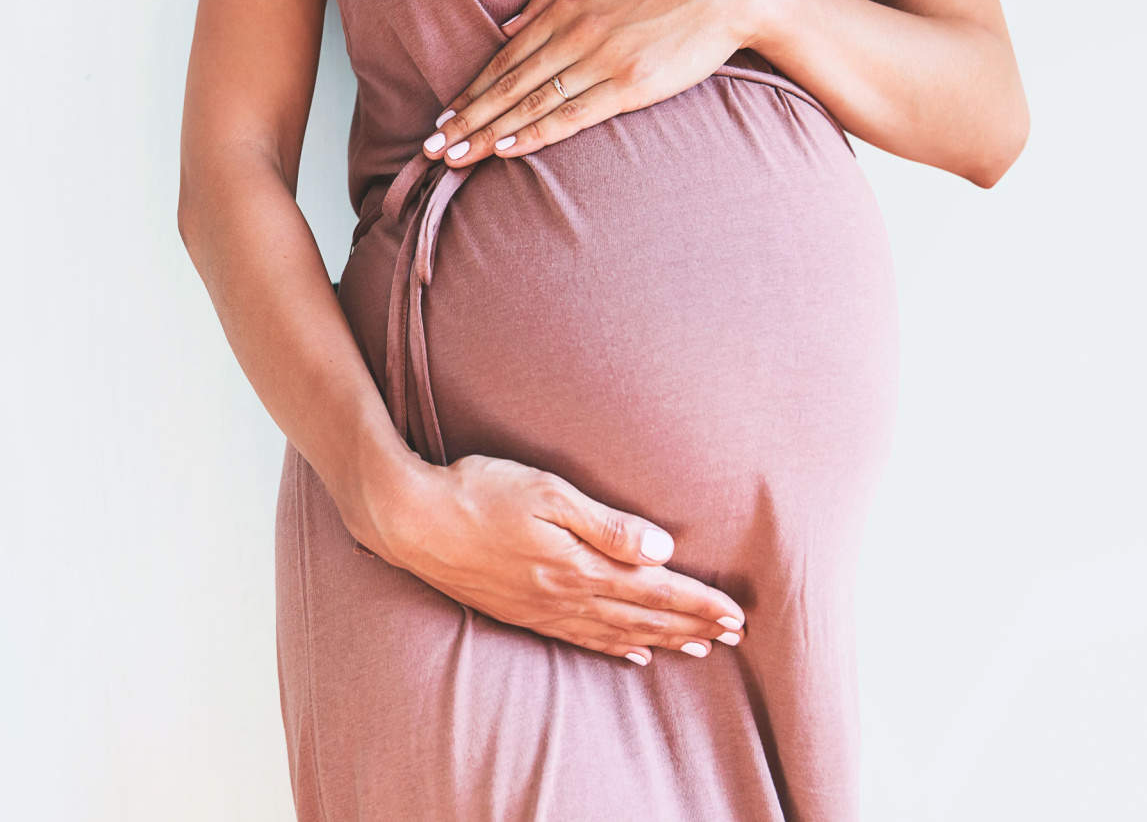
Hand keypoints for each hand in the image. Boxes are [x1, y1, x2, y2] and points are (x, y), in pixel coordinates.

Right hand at [370, 453, 746, 663]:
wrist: (410, 519)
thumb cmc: (477, 492)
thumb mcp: (547, 493)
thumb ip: (606, 525)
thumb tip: (660, 549)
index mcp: (577, 565)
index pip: (654, 589)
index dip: (698, 602)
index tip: (736, 614)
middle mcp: (564, 594)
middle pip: (642, 616)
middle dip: (692, 625)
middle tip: (736, 637)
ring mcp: (541, 608)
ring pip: (615, 632)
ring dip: (661, 639)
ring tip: (698, 648)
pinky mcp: (520, 611)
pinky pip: (579, 639)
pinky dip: (613, 648)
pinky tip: (632, 653)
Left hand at [420, 0, 778, 166]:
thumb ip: (550, 0)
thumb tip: (509, 29)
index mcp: (565, 6)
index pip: (506, 58)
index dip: (471, 91)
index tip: (443, 115)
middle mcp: (574, 33)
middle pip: (507, 85)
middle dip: (465, 119)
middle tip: (432, 146)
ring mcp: (600, 61)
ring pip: (531, 104)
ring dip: (488, 133)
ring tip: (456, 156)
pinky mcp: (628, 86)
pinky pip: (571, 115)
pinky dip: (536, 133)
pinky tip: (507, 149)